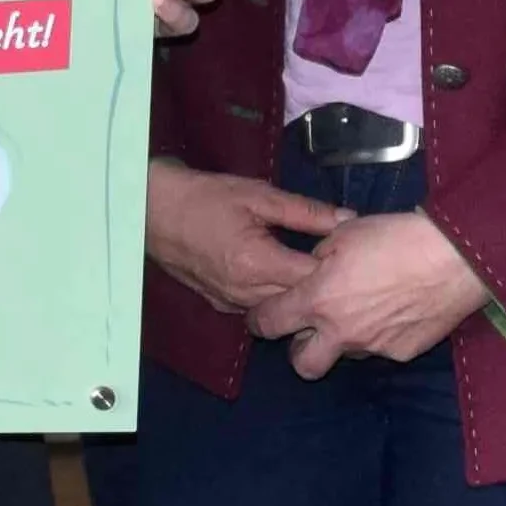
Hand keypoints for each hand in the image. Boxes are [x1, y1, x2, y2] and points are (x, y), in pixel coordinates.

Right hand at [146, 161, 350, 315]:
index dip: (337, 269)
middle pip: (299, 301)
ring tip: (317, 277)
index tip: (352, 255)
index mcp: (258, 263)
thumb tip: (348, 220)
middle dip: (322, 287)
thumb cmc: (206, 196)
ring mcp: (231, 303)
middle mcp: (246, 292)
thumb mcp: (260, 195)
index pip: (313, 279)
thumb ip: (306, 212)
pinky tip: (283, 281)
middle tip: (342, 268)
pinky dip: (274, 298)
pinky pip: (257, 309)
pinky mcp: (220, 305)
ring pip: (280, 310)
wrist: (153, 211)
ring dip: (298, 296)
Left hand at [247, 205, 489, 376]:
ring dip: (346, 338)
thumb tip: (313, 268)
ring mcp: (373, 347)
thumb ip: (318, 257)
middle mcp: (341, 332)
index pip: (269, 323)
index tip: (264, 315)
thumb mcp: (344, 234)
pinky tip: (399, 309)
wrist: (453, 258)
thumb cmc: (396, 237)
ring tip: (367, 308)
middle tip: (312, 328)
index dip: (259, 320)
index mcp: (318, 300)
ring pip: (346, 354)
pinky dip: (382, 334)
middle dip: (300, 351)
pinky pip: (382, 349)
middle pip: (302, 365)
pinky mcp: (402, 353)